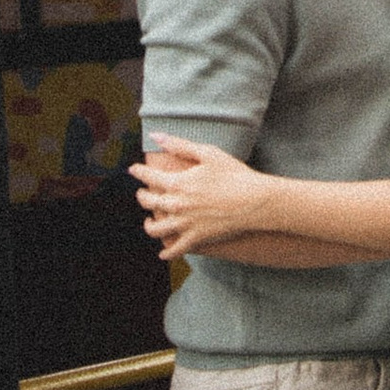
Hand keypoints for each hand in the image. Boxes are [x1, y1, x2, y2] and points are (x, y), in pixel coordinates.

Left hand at [133, 133, 261, 257]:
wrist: (254, 201)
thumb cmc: (234, 174)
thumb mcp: (207, 153)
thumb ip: (179, 145)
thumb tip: (156, 136)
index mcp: (177, 183)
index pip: (148, 176)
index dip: (138, 172)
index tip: (134, 169)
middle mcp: (176, 205)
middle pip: (147, 202)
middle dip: (142, 196)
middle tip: (143, 193)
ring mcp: (184, 224)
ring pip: (155, 229)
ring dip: (149, 224)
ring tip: (150, 221)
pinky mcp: (196, 239)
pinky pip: (174, 250)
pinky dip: (166, 253)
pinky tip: (163, 253)